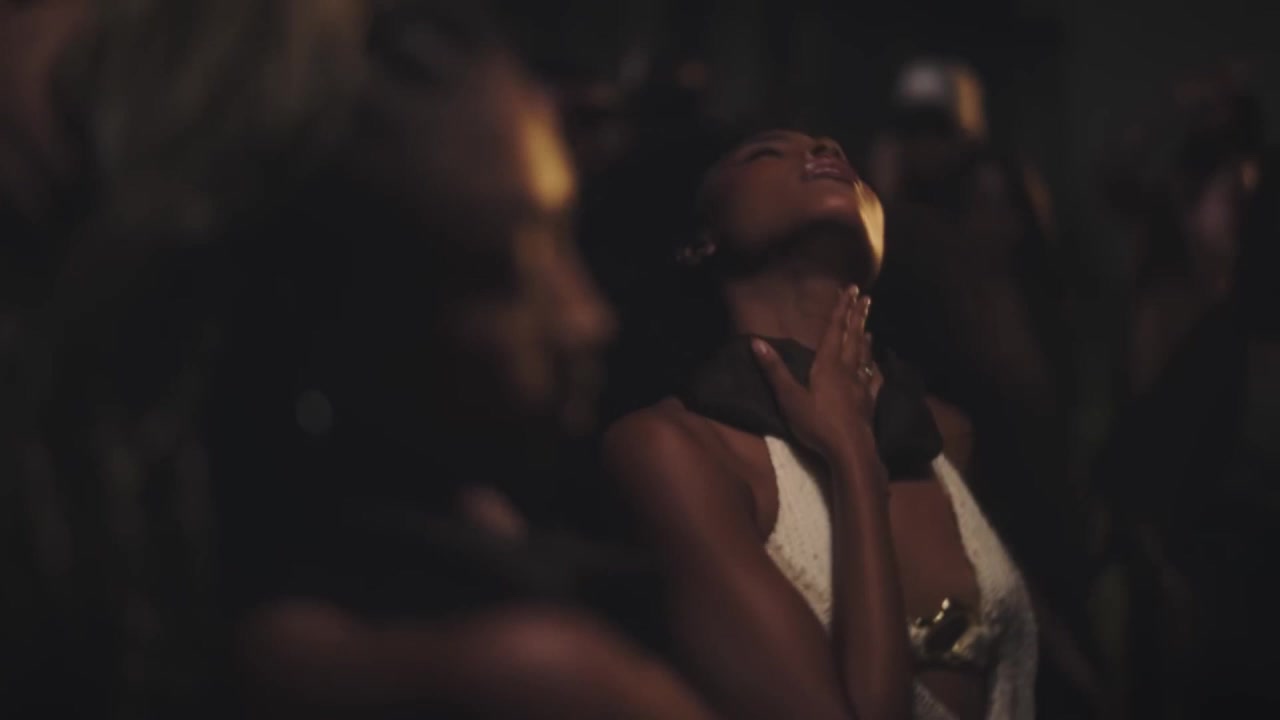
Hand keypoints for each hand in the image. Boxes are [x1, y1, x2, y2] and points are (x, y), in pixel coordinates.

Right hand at [752, 286, 876, 459]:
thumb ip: (775, 371)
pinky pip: (873, 378)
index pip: (833, 331)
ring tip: (868, 324)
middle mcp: (847, 370)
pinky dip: (874, 367)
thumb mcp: (790, 398)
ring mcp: (860, 386)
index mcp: (828, 365)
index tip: (850, 290)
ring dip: (865, 336)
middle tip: (865, 297)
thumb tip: (757, 342)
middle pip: (852, 337)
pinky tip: (876, 366)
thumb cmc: (817, 424)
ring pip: (864, 355)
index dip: (840, 309)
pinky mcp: (868, 401)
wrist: (851, 450)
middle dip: (857, 316)